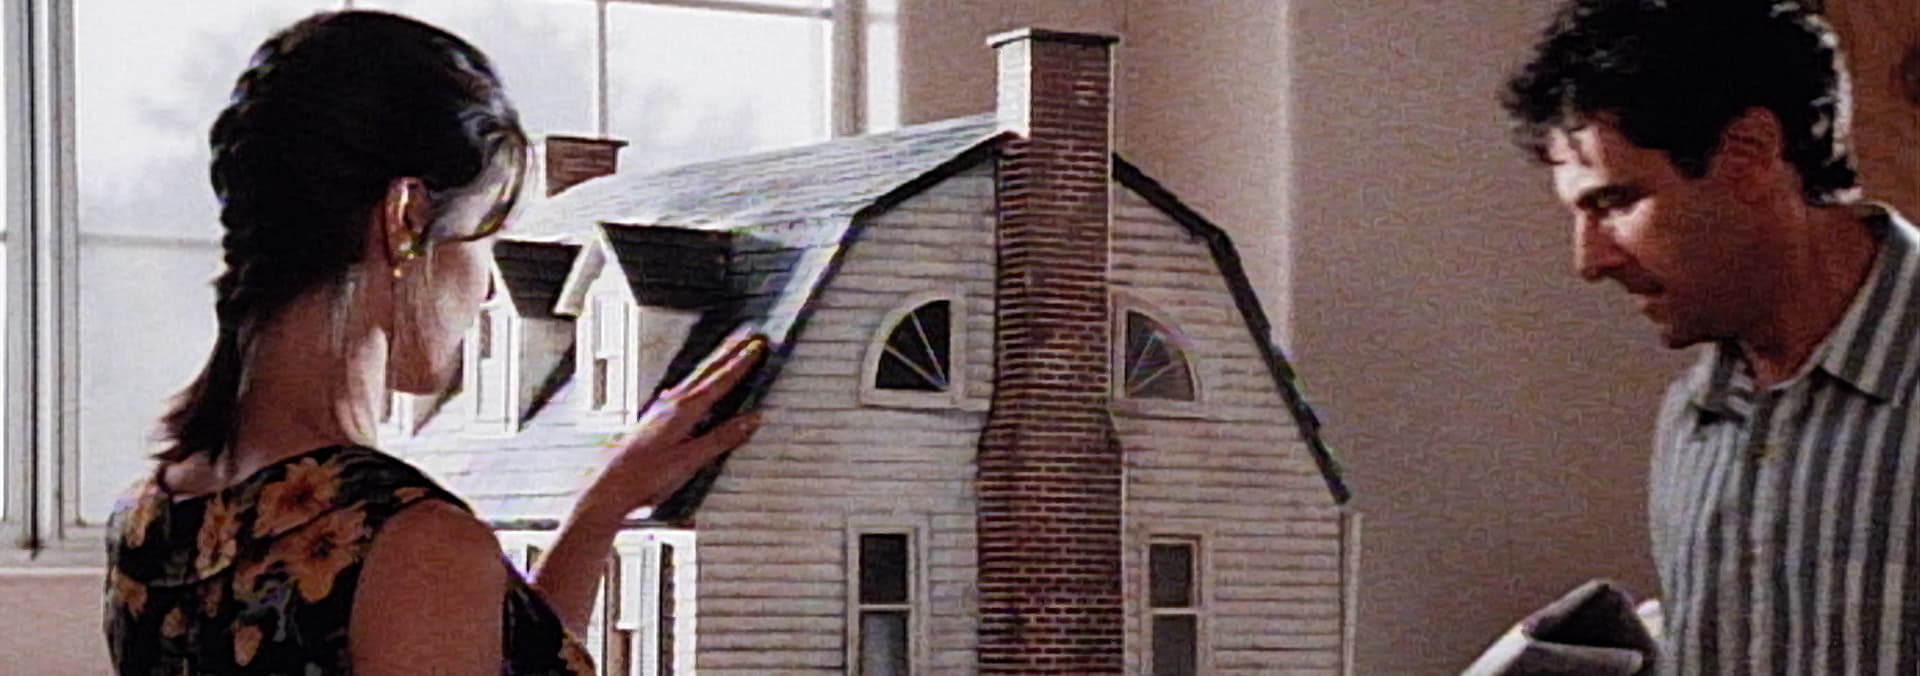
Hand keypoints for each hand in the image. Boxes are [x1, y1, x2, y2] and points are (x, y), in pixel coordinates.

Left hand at [580, 333, 767, 520]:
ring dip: (713, 364)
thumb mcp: (690, 460)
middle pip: (706, 371)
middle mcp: (671, 404)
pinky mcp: (654, 420)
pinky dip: (696, 381)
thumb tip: (751, 420)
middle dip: (728, 352)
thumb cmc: (645, 476)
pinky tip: (690, 386)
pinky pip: (682, 391)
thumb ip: (722, 438)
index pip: (719, 381)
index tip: (756, 347)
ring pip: (694, 378)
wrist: (610, 487)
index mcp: (683, 411)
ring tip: (726, 352)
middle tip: (746, 336)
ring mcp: (660, 410)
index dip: (740, 363)